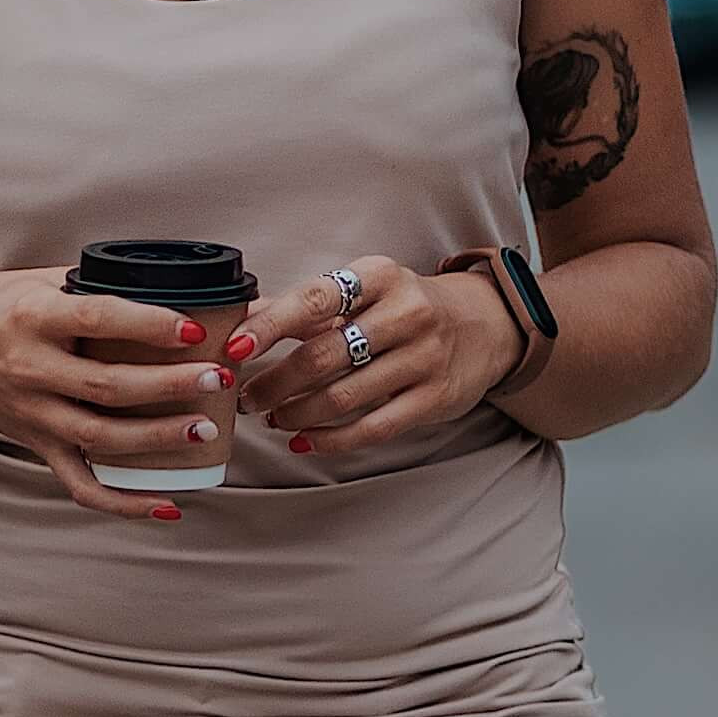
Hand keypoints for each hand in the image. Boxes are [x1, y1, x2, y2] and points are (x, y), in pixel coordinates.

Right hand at [0, 267, 235, 520]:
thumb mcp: (36, 280)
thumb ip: (93, 283)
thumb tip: (164, 281)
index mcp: (33, 317)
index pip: (97, 319)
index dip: (147, 325)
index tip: (192, 328)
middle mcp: (31, 369)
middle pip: (107, 385)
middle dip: (169, 385)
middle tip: (216, 378)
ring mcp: (35, 414)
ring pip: (100, 436)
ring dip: (157, 437)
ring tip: (204, 430)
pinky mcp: (39, 445)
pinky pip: (82, 484)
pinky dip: (125, 503)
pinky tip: (168, 505)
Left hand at [223, 255, 522, 454]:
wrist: (483, 323)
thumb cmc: (403, 306)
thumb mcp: (362, 289)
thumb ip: (302, 304)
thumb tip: (238, 317)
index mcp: (378, 276)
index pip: (314, 300)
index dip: (270, 325)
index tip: (235, 347)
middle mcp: (406, 313)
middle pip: (324, 355)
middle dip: (275, 382)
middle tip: (247, 397)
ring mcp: (424, 357)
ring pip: (344, 396)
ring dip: (296, 413)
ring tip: (272, 417)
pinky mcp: (435, 398)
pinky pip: (373, 428)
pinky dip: (330, 440)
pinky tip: (303, 440)